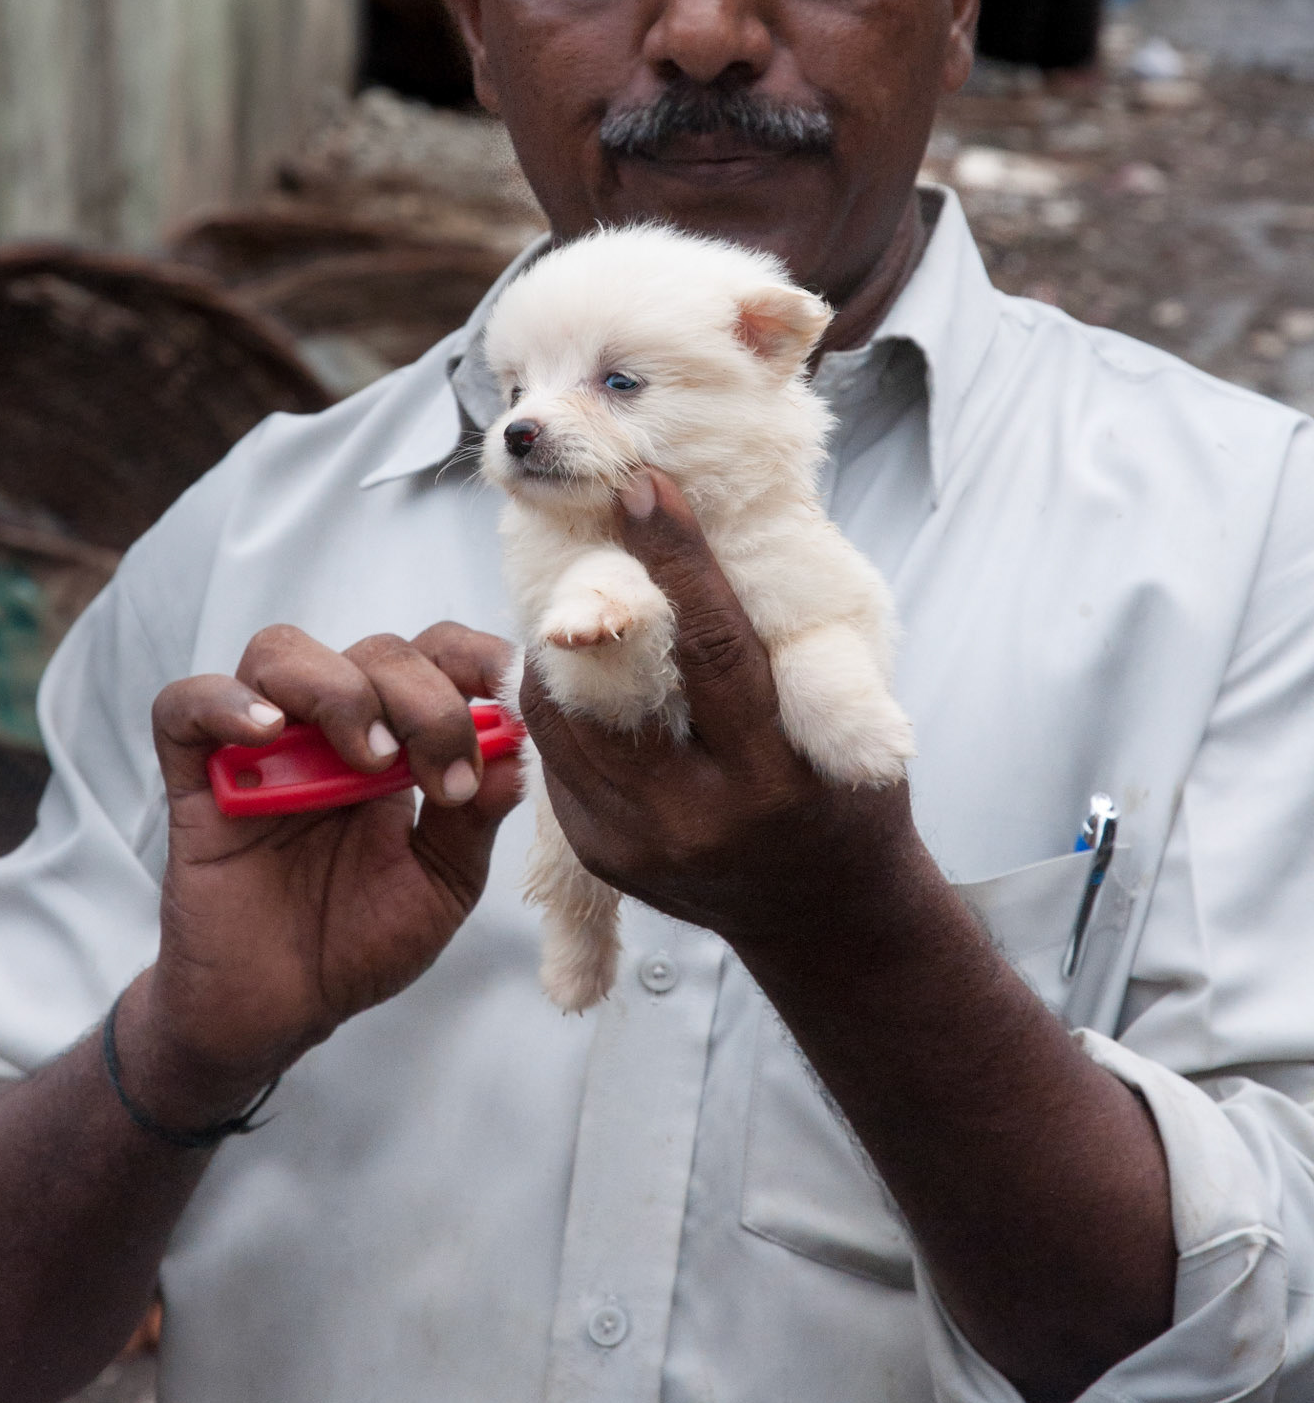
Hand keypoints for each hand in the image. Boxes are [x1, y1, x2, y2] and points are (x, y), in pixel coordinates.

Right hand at [123, 623, 522, 1126]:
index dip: (473, 657)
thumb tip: (519, 749)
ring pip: (283, 653)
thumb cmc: (361, 941)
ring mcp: (261, 747)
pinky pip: (186, 705)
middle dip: (425, 701)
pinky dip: (225, 702)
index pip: (433, 654)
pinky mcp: (197, 778)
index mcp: (396, 740)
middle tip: (444, 779)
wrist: (281, 1012)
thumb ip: (476, 817)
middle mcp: (331, 728)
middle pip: (375, 651)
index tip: (511, 692)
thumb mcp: (442, 883)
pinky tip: (267, 735)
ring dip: (339, 691)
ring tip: (368, 761)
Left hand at [519, 472, 919, 955]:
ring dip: (561, 642)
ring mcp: (635, 845)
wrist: (826, 918)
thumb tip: (706, 538)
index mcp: (771, 783)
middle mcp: (694, 821)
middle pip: (611, 685)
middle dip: (589, 594)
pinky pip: (556, 755)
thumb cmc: (845, 797)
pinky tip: (577, 656)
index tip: (645, 485)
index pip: (713, 650)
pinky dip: (562, 697)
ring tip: (576, 583)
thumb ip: (780, 648)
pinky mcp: (598, 853)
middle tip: (585, 521)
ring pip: (561, 716)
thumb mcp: (843, 723)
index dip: (675, 560)